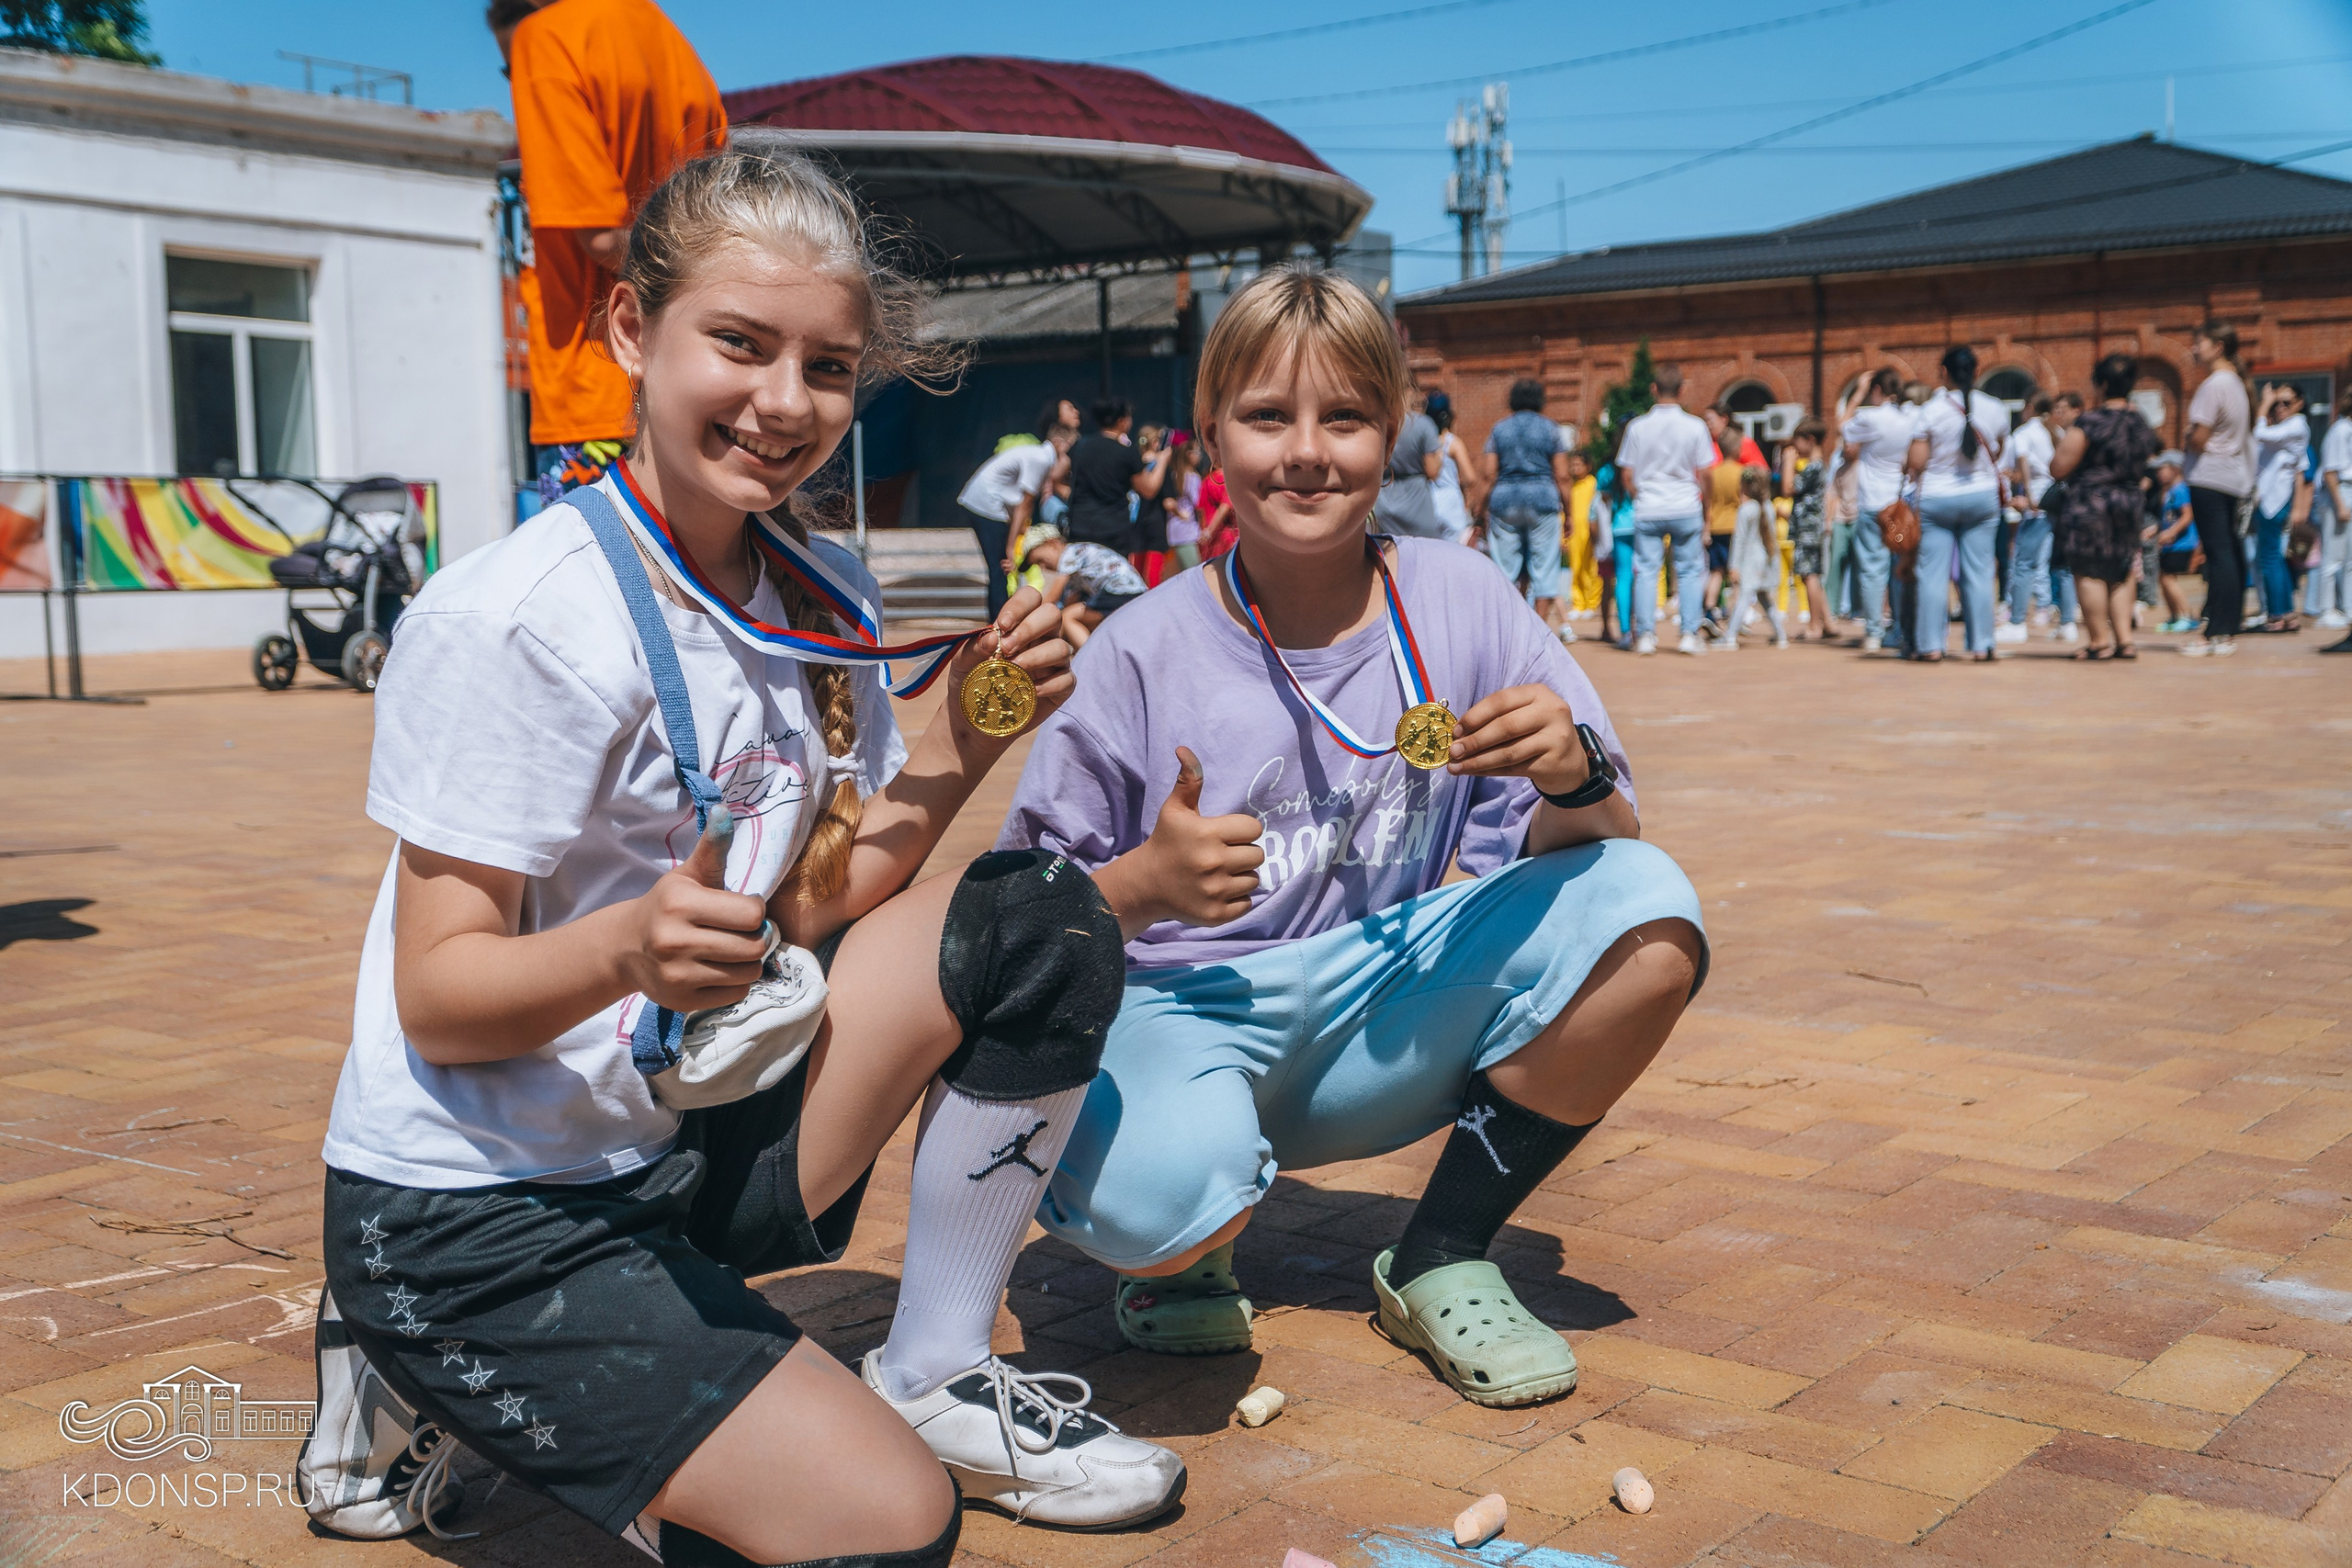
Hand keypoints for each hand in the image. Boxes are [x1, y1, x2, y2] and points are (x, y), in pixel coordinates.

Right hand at [622, 807, 770, 1012]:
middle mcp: (675, 940)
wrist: (626, 947)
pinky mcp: (682, 1001)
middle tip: (739, 932)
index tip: (740, 908)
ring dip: (747, 962)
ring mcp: (677, 974)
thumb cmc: (668, 906)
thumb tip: (723, 810)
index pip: (752, 914)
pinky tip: (716, 969)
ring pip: (748, 973)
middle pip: (754, 946)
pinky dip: (734, 984)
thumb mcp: (689, 874)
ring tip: (729, 950)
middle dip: (755, 938)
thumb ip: (712, 847)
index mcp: (680, 903)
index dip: (754, 911)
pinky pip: (735, 995)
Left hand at [947, 585, 1074, 741]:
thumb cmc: (970, 683)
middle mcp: (1041, 638)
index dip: (1020, 606)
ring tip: (1013, 670)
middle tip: (1006, 649)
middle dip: (1030, 628)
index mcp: (1019, 624)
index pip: (1031, 598)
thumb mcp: (962, 663)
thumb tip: (993, 636)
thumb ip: (974, 647)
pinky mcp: (1061, 688)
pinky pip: (1067, 679)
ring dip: (1037, 657)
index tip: (1002, 625)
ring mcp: (1053, 663)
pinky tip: (1029, 691)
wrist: (972, 719)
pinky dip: (1049, 685)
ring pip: (1062, 647)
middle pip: (1053, 614)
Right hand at [1125, 746, 1264, 927]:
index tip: (1225, 835)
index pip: (1254, 829)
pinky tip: (1217, 891)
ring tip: (1218, 873)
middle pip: (1258, 855)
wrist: (1146, 884)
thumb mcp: (1175, 809)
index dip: (1242, 831)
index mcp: (1207, 834)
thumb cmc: (1166, 841)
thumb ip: (1188, 780)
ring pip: (1253, 879)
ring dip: (1240, 876)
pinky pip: (1247, 903)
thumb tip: (1185, 749)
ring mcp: (1215, 891)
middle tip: (1222, 855)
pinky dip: (1236, 898)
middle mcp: (1212, 863)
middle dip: (1243, 853)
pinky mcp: (1216, 914)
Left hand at [1447, 683, 1588, 796]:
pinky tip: (1473, 772)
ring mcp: (1555, 737)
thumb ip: (1496, 719)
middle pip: (1505, 727)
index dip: (1475, 715)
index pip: (1501, 700)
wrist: (1569, 760)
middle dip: (1474, 741)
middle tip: (1453, 751)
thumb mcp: (1522, 716)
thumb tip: (1459, 735)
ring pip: (1508, 752)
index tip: (1456, 730)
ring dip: (1477, 761)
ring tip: (1456, 766)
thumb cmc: (1537, 733)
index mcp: (1538, 693)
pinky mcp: (1553, 761)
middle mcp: (1550, 711)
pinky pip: (1513, 768)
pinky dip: (1489, 771)